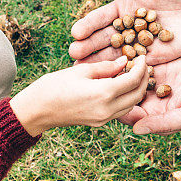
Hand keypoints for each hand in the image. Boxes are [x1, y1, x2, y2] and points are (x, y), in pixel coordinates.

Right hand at [10, 55, 148, 135]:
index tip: (143, 56)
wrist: (36, 111)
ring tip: (134, 74)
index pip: (133, 80)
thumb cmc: (53, 86)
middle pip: (137, 95)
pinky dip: (126, 98)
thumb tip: (124, 62)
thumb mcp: (80, 71)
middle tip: (143, 66)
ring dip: (137, 90)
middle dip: (143, 79)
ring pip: (131, 105)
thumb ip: (105, 67)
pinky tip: (121, 86)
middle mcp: (107, 109)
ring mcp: (103, 119)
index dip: (141, 67)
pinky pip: (121, 111)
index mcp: (103, 93)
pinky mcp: (99, 123)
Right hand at [69, 0, 180, 64]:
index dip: (89, 24)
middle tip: (73, 55)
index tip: (75, 32)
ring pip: (118, 55)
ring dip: (101, 63)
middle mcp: (131, 26)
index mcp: (127, 6)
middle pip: (106, 39)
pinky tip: (110, 82)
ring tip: (84, 71)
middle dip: (89, 47)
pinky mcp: (157, 57)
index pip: (103, 17)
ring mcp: (143, 43)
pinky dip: (123, 73)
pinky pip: (137, 66)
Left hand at [118, 50, 180, 134]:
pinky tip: (124, 48)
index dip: (118, 107)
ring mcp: (157, 81)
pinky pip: (141, 63)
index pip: (131, 116)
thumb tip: (136, 130)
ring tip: (111, 61)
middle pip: (126, 96)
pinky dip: (132, 58)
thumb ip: (165, 123)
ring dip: (121, 71)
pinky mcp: (162, 64)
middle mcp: (155, 100)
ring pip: (130, 79)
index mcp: (160, 116)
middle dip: (115, 88)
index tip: (110, 96)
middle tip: (106, 76)